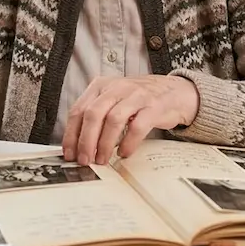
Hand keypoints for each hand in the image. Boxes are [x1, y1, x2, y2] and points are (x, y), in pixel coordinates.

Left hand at [62, 75, 199, 164]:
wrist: (174, 92)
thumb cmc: (138, 101)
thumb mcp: (113, 101)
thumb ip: (97, 117)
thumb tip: (78, 146)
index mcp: (101, 86)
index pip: (78, 110)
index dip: (71, 134)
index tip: (69, 153)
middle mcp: (116, 88)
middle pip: (93, 114)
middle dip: (85, 141)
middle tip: (84, 160)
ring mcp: (136, 96)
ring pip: (113, 119)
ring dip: (104, 143)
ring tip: (102, 159)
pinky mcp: (154, 106)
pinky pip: (138, 126)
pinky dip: (128, 142)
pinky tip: (124, 153)